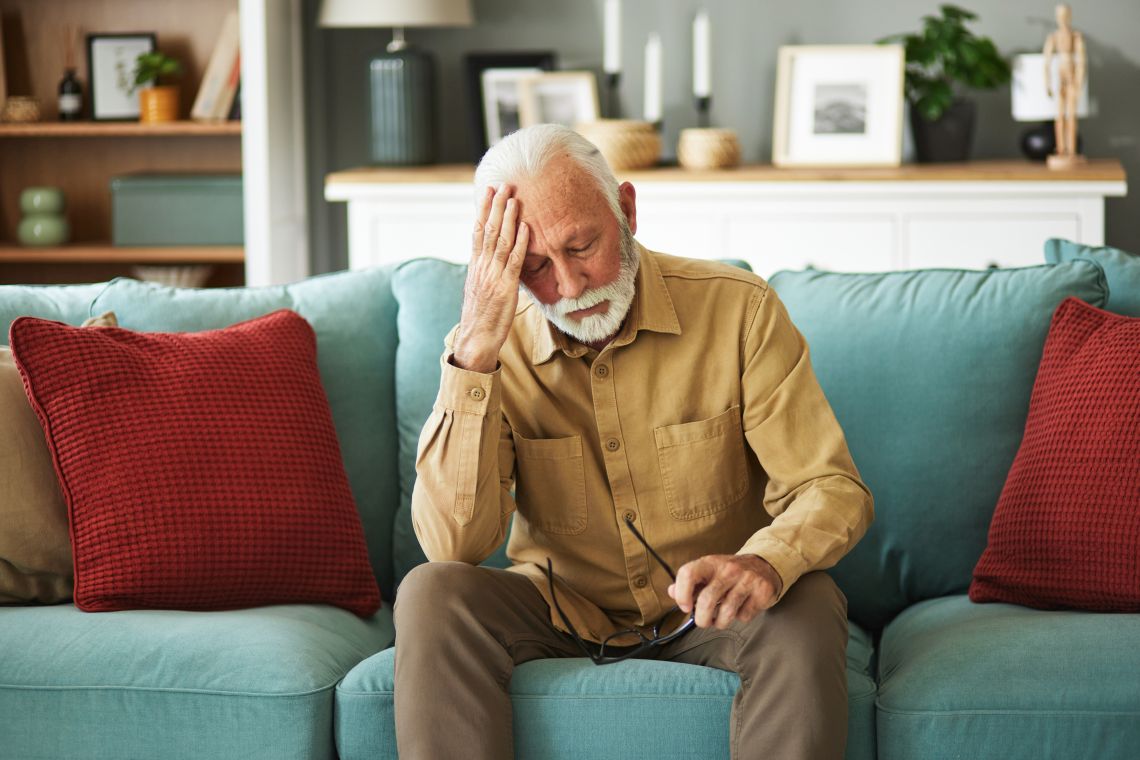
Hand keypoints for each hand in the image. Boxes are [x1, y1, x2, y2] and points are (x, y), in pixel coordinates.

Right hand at [452, 184, 530, 372]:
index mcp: (475, 266)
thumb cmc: (481, 317)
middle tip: (503, 184)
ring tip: (514, 198)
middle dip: (495, 206)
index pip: (477, 231)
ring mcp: (492, 276)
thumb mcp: (481, 289)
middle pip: (488, 230)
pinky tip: (526, 227)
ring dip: (508, 218)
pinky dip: (520, 243)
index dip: (483, 209)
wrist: (476, 339)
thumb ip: (487, 272)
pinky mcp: (505, 287)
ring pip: (500, 241)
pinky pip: (514, 261)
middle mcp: (481, 267)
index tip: (487, 191)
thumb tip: (495, 260)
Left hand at [668, 554, 782, 629]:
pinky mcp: (762, 591)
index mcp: (710, 563)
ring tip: (721, 619)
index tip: (685, 607)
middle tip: (703, 621)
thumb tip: (671, 592)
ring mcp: (747, 579)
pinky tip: (741, 609)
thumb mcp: (708, 571)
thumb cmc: (730, 573)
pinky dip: (740, 618)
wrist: (764, 565)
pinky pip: (744, 616)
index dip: (681, 594)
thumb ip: (689, 582)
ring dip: (720, 623)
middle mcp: (728, 569)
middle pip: (706, 600)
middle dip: (702, 619)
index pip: (688, 574)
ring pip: (726, 613)